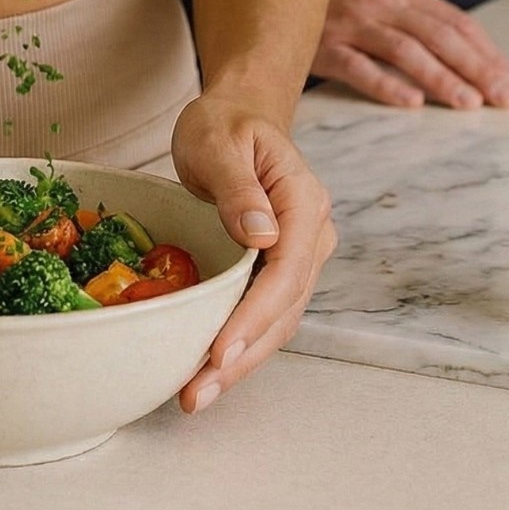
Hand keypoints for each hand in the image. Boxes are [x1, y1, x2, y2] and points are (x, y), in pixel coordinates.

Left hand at [169, 93, 335, 413]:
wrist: (238, 115)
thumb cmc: (223, 124)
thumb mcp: (218, 142)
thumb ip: (238, 187)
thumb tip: (261, 236)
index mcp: (303, 201)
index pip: (285, 271)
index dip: (254, 317)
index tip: (219, 351)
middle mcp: (312, 234)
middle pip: (284, 308)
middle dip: (243, 355)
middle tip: (197, 392)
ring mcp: (300, 255)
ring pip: (278, 322)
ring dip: (241, 362)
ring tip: (196, 394)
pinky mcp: (281, 269)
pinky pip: (265, 314)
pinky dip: (240, 345)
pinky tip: (209, 369)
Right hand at [311, 0, 508, 109]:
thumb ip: (420, 21)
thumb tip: (474, 61)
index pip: (455, 22)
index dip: (486, 53)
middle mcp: (382, 2)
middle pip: (438, 36)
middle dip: (476, 67)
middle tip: (503, 97)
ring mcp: (352, 23)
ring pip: (405, 50)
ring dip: (439, 77)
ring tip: (468, 103)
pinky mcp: (323, 44)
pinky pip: (358, 66)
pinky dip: (385, 84)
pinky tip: (409, 103)